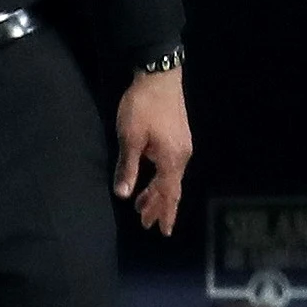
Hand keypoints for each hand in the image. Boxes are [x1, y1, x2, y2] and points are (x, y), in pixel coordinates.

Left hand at [113, 65, 189, 234]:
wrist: (159, 75)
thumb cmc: (143, 105)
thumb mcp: (130, 137)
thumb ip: (128, 167)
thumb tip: (123, 195)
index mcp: (171, 159)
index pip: (168, 193)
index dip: (163, 212)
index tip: (161, 230)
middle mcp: (182, 156)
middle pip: (172, 189)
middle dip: (161, 207)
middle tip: (148, 225)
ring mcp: (182, 145)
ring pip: (171, 177)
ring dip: (158, 193)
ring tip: (144, 206)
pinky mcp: (178, 137)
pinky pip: (171, 167)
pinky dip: (161, 179)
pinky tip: (152, 181)